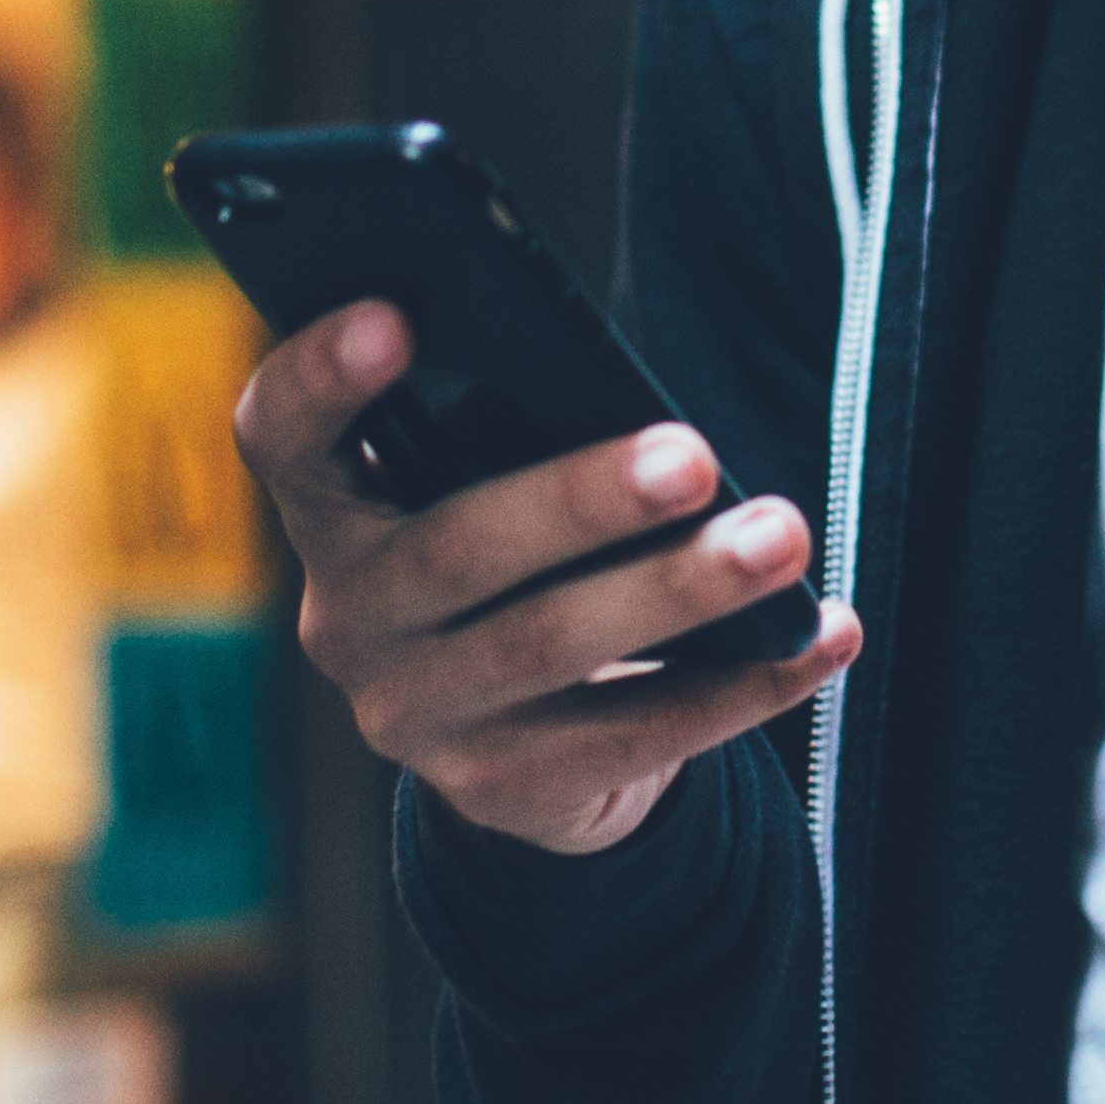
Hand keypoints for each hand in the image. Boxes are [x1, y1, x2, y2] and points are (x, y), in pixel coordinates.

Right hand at [236, 300, 860, 855]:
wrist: (520, 736)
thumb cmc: (516, 551)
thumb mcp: (480, 485)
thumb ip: (505, 431)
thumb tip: (639, 411)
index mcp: (331, 507)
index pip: (281, 434)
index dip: (323, 377)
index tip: (397, 313)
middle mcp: (349, 618)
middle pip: (456, 552)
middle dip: (581, 501)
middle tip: (691, 454)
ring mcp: (415, 717)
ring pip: (551, 648)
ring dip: (677, 590)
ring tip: (779, 536)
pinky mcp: (501, 790)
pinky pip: (635, 737)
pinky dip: (745, 683)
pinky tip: (822, 634)